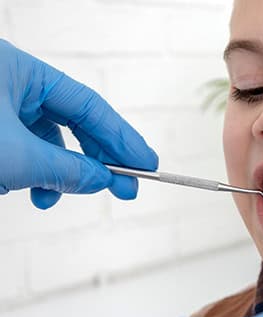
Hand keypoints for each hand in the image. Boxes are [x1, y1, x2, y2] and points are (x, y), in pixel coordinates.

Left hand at [0, 40, 157, 208]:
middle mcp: (12, 84)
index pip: (88, 105)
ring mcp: (0, 108)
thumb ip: (65, 169)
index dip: (121, 137)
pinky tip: (37, 194)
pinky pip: (26, 153)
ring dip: (62, 174)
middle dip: (97, 161)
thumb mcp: (16, 156)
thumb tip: (102, 181)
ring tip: (57, 197)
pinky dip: (36, 176)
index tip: (146, 164)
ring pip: (49, 142)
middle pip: (73, 123)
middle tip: (125, 188)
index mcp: (18, 69)